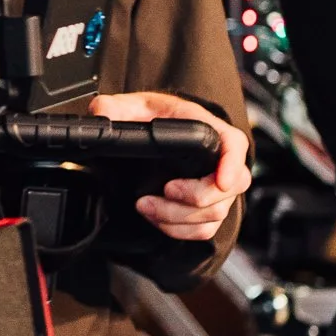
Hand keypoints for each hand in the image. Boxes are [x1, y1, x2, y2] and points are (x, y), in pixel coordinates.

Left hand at [89, 90, 251, 243]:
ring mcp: (215, 186)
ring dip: (178, 216)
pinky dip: (179, 229)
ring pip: (214, 212)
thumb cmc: (152, 116)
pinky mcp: (205, 208)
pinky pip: (204, 229)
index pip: (234, 144)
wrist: (152, 130)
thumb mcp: (132, 105)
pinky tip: (155, 217)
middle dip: (195, 197)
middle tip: (165, 190)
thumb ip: (115, 107)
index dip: (232, 164)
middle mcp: (218, 159)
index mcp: (207, 128)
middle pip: (230, 186)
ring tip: (146, 205)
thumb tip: (101, 114)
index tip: (220, 181)